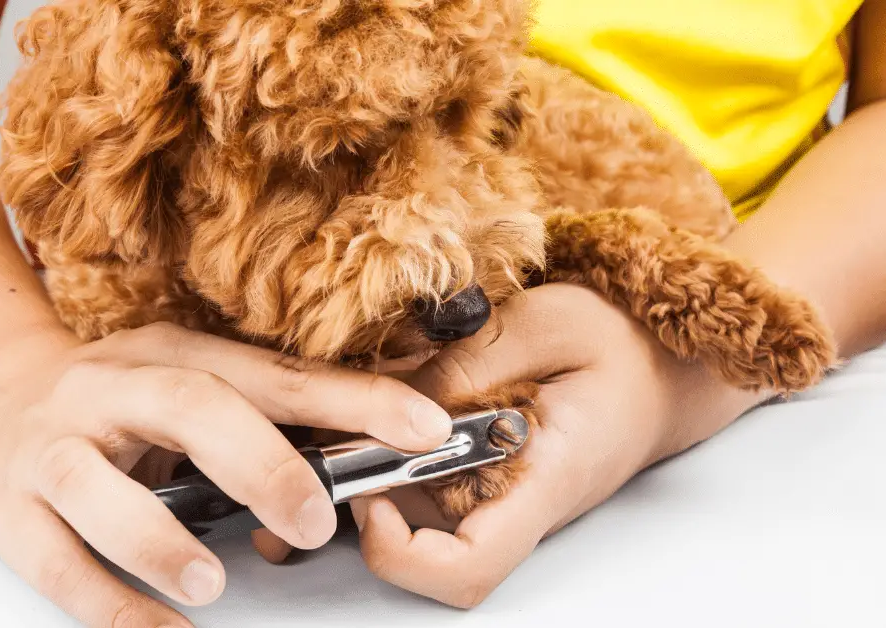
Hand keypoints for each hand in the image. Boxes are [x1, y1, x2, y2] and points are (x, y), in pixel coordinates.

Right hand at [0, 322, 451, 627]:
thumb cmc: (117, 397)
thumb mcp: (188, 381)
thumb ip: (264, 413)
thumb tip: (365, 446)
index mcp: (177, 355)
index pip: (277, 375)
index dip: (353, 399)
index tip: (420, 427)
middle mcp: (115, 388)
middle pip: (192, 410)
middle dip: (262, 464)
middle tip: (314, 520)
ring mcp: (57, 445)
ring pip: (99, 487)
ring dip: (161, 541)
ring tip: (213, 583)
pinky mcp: (11, 506)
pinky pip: (57, 561)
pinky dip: (112, 602)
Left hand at [348, 283, 767, 607]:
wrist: (658, 364)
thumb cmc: (621, 344)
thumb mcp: (548, 324)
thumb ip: (473, 362)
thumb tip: (398, 404)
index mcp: (543, 479)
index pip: (469, 566)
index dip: (403, 554)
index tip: (372, 496)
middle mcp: (515, 501)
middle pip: (422, 538)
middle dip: (370, 482)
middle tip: (349, 414)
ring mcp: (501, 491)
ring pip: (415, 501)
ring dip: (380, 450)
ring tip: (378, 383)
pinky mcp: (490, 471)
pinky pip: (428, 471)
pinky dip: (401, 435)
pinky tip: (405, 385)